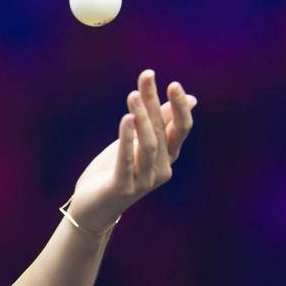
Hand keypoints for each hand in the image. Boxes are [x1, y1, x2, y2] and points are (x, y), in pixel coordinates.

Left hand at [67, 69, 197, 233]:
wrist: (93, 207)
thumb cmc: (116, 170)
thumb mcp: (139, 142)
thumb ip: (162, 122)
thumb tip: (193, 99)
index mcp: (168, 157)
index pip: (180, 128)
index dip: (179, 107)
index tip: (173, 84)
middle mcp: (161, 169)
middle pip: (161, 131)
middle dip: (153, 102)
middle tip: (146, 77)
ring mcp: (144, 181)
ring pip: (148, 144)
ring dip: (141, 117)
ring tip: (133, 95)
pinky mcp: (123, 188)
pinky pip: (127, 161)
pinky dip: (127, 140)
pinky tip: (126, 119)